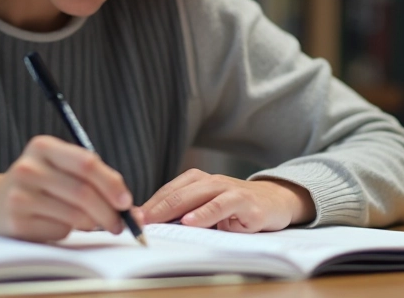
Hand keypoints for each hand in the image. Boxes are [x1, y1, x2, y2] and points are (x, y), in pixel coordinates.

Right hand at [0, 135, 135, 241]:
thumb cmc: (40, 183)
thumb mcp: (58, 166)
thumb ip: (90, 176)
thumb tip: (127, 205)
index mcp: (43, 146)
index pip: (86, 163)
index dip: (111, 184)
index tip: (126, 201)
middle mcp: (28, 168)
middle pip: (83, 192)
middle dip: (109, 212)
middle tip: (119, 224)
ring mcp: (20, 195)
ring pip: (74, 215)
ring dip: (93, 224)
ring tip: (94, 224)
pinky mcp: (17, 222)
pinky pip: (59, 230)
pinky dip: (69, 231)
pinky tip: (62, 225)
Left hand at [137, 169, 315, 232]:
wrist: (275, 202)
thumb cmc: (235, 208)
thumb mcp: (206, 209)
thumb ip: (183, 213)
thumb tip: (149, 222)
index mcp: (196, 181)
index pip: (167, 191)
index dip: (148, 205)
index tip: (129, 217)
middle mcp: (210, 181)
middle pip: (176, 192)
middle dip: (153, 207)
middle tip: (135, 220)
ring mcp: (228, 189)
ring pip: (196, 195)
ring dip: (173, 208)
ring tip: (155, 220)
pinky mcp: (245, 202)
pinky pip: (221, 206)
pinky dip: (205, 213)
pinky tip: (191, 221)